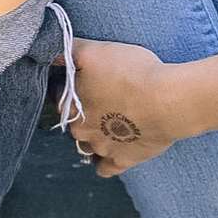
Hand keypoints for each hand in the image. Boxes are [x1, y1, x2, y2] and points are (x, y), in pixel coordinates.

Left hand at [68, 38, 182, 176]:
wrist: (168, 101)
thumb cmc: (132, 73)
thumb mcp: (96, 51)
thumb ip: (68, 50)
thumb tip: (49, 51)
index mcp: (69, 104)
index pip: (57, 94)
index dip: (69, 83)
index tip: (83, 77)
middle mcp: (80, 130)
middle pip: (72, 119)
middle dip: (82, 109)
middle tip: (103, 95)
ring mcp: (100, 148)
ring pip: (86, 144)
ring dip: (94, 134)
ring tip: (111, 120)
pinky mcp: (122, 160)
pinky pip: (105, 167)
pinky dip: (107, 159)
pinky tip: (114, 147)